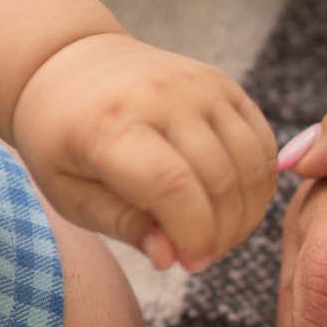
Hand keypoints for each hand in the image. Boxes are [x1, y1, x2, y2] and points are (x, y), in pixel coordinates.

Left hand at [12, 31, 278, 270]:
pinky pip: (263, 145)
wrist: (73, 63)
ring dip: (245, 215)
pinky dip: (258, 185)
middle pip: (220, 181)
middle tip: (201, 256)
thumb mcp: (69, 191)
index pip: (173, 187)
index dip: (192, 235)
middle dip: (221, 234)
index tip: (189, 263)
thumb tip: (172, 257)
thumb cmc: (64, 137)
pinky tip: (233, 205)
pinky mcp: (225, 85)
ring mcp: (201, 85)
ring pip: (251, 166)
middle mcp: (163, 95)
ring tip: (218, 235)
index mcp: (111, 124)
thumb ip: (123, 225)